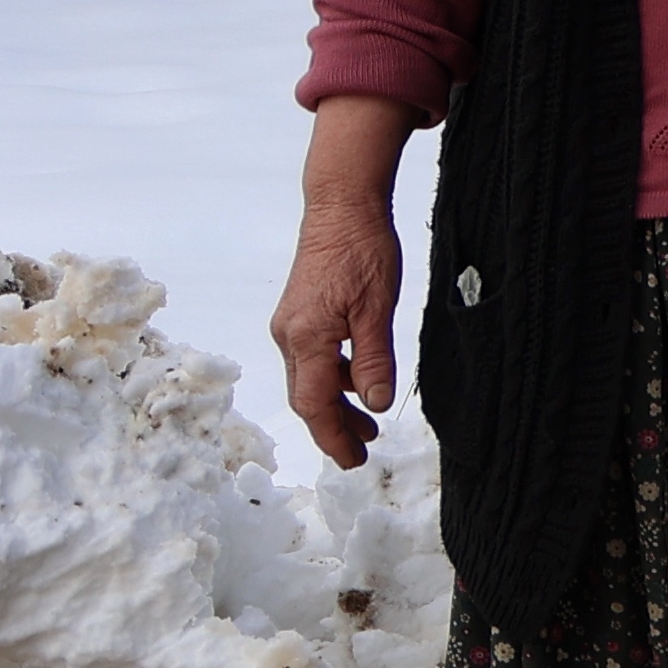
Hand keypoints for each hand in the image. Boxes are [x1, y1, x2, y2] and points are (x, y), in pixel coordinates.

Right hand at [276, 96, 418, 465]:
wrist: (341, 206)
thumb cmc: (361, 250)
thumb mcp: (378, 309)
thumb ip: (374, 359)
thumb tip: (375, 404)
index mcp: (306, 338)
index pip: (315, 405)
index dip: (333, 437)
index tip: (354, 461)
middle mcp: (289, 336)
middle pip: (308, 397)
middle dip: (334, 427)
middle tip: (363, 451)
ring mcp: (291, 324)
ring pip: (310, 378)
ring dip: (336, 404)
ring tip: (368, 422)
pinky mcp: (299, 313)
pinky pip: (312, 358)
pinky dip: (334, 377)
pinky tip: (358, 380)